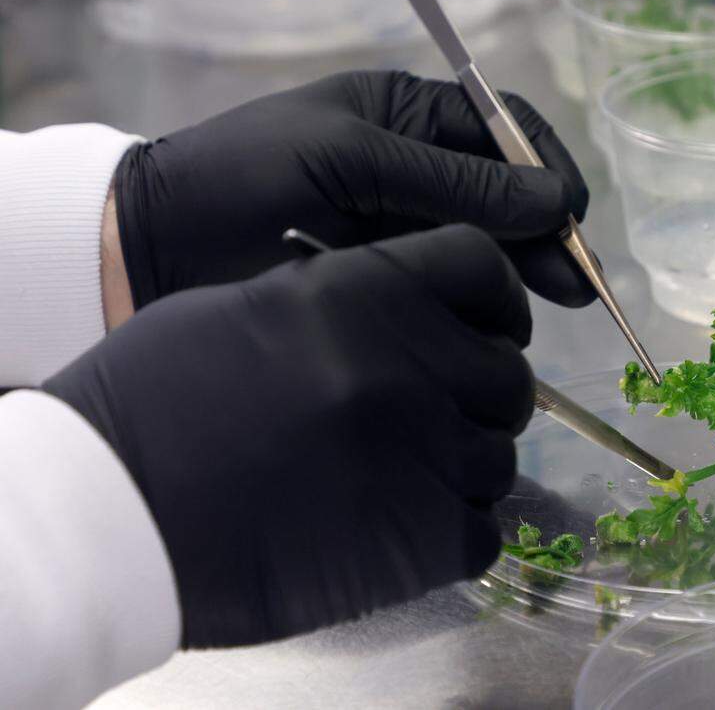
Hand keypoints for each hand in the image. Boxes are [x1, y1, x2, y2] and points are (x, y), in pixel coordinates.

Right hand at [45, 225, 531, 646]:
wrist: (110, 511)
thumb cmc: (160, 397)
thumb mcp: (251, 308)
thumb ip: (348, 302)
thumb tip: (408, 318)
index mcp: (368, 290)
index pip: (483, 266)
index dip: (496, 298)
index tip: (488, 325)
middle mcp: (411, 363)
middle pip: (509, 373)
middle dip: (482, 395)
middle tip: (437, 415)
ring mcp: (424, 454)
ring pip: (499, 457)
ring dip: (462, 468)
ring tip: (402, 480)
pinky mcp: (423, 542)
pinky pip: (483, 532)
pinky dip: (453, 533)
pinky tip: (400, 530)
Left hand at [112, 70, 592, 311]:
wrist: (155, 241)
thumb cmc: (247, 176)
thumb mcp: (350, 160)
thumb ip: (451, 183)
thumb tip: (551, 202)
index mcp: (406, 114)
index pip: (502, 129)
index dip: (545, 168)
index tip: (572, 218)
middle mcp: (414, 165)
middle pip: (505, 192)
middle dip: (545, 232)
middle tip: (577, 287)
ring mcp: (402, 223)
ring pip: (486, 242)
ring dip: (524, 268)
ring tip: (556, 305)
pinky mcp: (388, 275)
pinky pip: (450, 280)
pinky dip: (481, 297)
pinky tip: (499, 322)